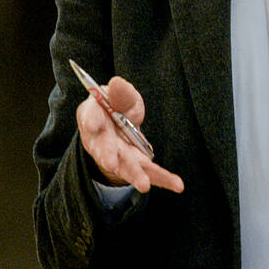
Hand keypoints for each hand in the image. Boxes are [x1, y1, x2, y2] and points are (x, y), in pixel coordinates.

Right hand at [76, 76, 183, 193]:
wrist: (117, 124)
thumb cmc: (115, 106)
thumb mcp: (120, 95)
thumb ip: (120, 91)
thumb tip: (117, 83)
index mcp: (94, 119)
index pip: (91, 119)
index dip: (92, 120)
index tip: (92, 124)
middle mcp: (103, 142)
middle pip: (105, 150)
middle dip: (107, 156)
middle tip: (109, 163)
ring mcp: (120, 156)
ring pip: (126, 166)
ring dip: (134, 175)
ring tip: (144, 184)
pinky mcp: (137, 165)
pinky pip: (151, 173)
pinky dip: (164, 179)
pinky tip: (178, 185)